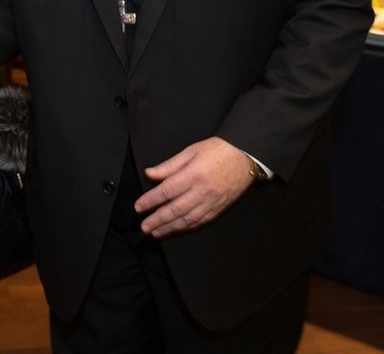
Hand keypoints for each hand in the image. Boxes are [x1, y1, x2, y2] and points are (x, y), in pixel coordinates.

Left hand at [134, 137, 254, 238]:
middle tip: (143, 227)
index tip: (138, 207)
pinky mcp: (219, 209)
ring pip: (187, 220)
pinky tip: (176, 230)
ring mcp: (212, 203)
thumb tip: (149, 174)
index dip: (151, 200)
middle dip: (157, 220)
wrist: (245, 157)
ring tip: (156, 233)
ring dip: (170, 228)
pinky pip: (200, 222)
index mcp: (193, 175)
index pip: (167, 191)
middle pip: (175, 210)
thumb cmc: (216, 150)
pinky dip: (186, 228)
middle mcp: (202, 192)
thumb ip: (169, 166)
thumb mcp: (190, 151)